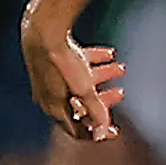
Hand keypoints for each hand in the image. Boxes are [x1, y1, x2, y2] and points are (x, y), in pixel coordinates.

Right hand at [20, 19, 124, 140]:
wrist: (44, 31)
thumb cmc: (62, 64)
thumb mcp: (84, 90)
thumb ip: (95, 110)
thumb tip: (103, 129)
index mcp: (54, 108)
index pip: (76, 130)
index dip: (97, 133)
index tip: (114, 131)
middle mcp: (50, 95)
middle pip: (82, 104)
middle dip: (104, 100)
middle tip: (121, 93)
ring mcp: (50, 76)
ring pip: (81, 81)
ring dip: (103, 75)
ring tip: (121, 68)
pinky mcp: (53, 58)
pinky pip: (77, 63)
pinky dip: (94, 60)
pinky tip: (110, 53)